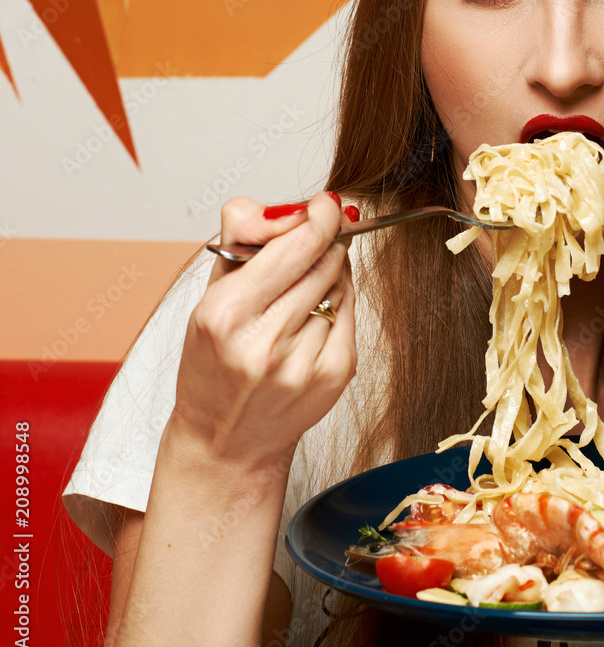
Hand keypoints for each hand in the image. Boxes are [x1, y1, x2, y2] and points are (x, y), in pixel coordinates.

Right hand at [172, 191, 356, 467]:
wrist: (224, 442)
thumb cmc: (213, 362)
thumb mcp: (209, 294)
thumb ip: (244, 238)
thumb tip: (296, 207)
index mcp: (226, 314)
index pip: (296, 246)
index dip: (320, 217)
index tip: (327, 205)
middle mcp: (265, 342)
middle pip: (325, 261)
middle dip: (322, 245)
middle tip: (312, 244)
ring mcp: (304, 362)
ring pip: (340, 285)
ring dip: (327, 278)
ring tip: (297, 300)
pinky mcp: (335, 376)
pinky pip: (350, 315)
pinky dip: (336, 308)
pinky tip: (310, 323)